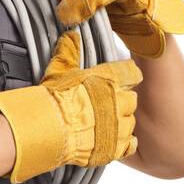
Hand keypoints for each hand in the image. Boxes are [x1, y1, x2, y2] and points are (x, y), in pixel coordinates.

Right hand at [0, 30, 141, 183]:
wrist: (51, 128)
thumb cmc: (55, 99)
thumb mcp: (59, 71)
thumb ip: (68, 53)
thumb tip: (70, 36)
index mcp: (108, 80)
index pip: (132, 73)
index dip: (128, 75)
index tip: (125, 78)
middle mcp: (118, 102)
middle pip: (132, 100)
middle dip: (123, 101)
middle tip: (109, 104)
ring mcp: (118, 126)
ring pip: (130, 123)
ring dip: (121, 122)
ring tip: (106, 124)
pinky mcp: (114, 146)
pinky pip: (129, 144)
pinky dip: (123, 143)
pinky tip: (115, 141)